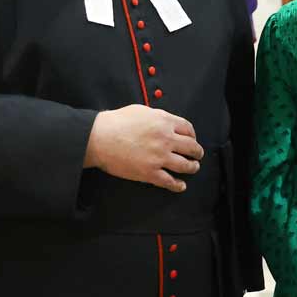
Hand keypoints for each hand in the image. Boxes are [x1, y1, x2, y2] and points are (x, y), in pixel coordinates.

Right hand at [83, 104, 201, 192]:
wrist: (99, 138)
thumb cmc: (116, 122)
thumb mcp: (141, 111)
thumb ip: (157, 117)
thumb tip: (166, 122)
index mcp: (164, 121)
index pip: (188, 129)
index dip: (193, 135)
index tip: (192, 139)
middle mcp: (166, 139)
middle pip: (191, 147)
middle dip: (197, 152)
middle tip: (197, 155)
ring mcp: (159, 157)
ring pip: (185, 165)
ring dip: (192, 167)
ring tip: (193, 168)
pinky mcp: (150, 173)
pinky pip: (170, 181)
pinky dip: (178, 185)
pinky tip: (181, 186)